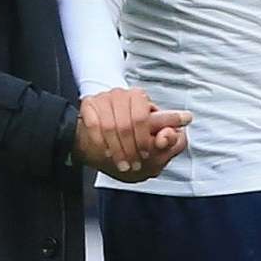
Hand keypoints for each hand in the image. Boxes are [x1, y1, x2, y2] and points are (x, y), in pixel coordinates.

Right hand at [75, 87, 190, 180]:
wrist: (100, 145)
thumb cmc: (132, 141)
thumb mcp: (157, 144)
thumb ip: (171, 140)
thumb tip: (169, 135)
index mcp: (141, 99)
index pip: (144, 118)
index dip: (145, 140)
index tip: (147, 153)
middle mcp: (122, 95)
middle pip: (126, 124)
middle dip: (132, 148)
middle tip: (137, 164)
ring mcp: (104, 99)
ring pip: (110, 127)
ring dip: (118, 150)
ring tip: (125, 164)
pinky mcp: (89, 106)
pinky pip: (94, 127)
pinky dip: (102, 145)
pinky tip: (108, 154)